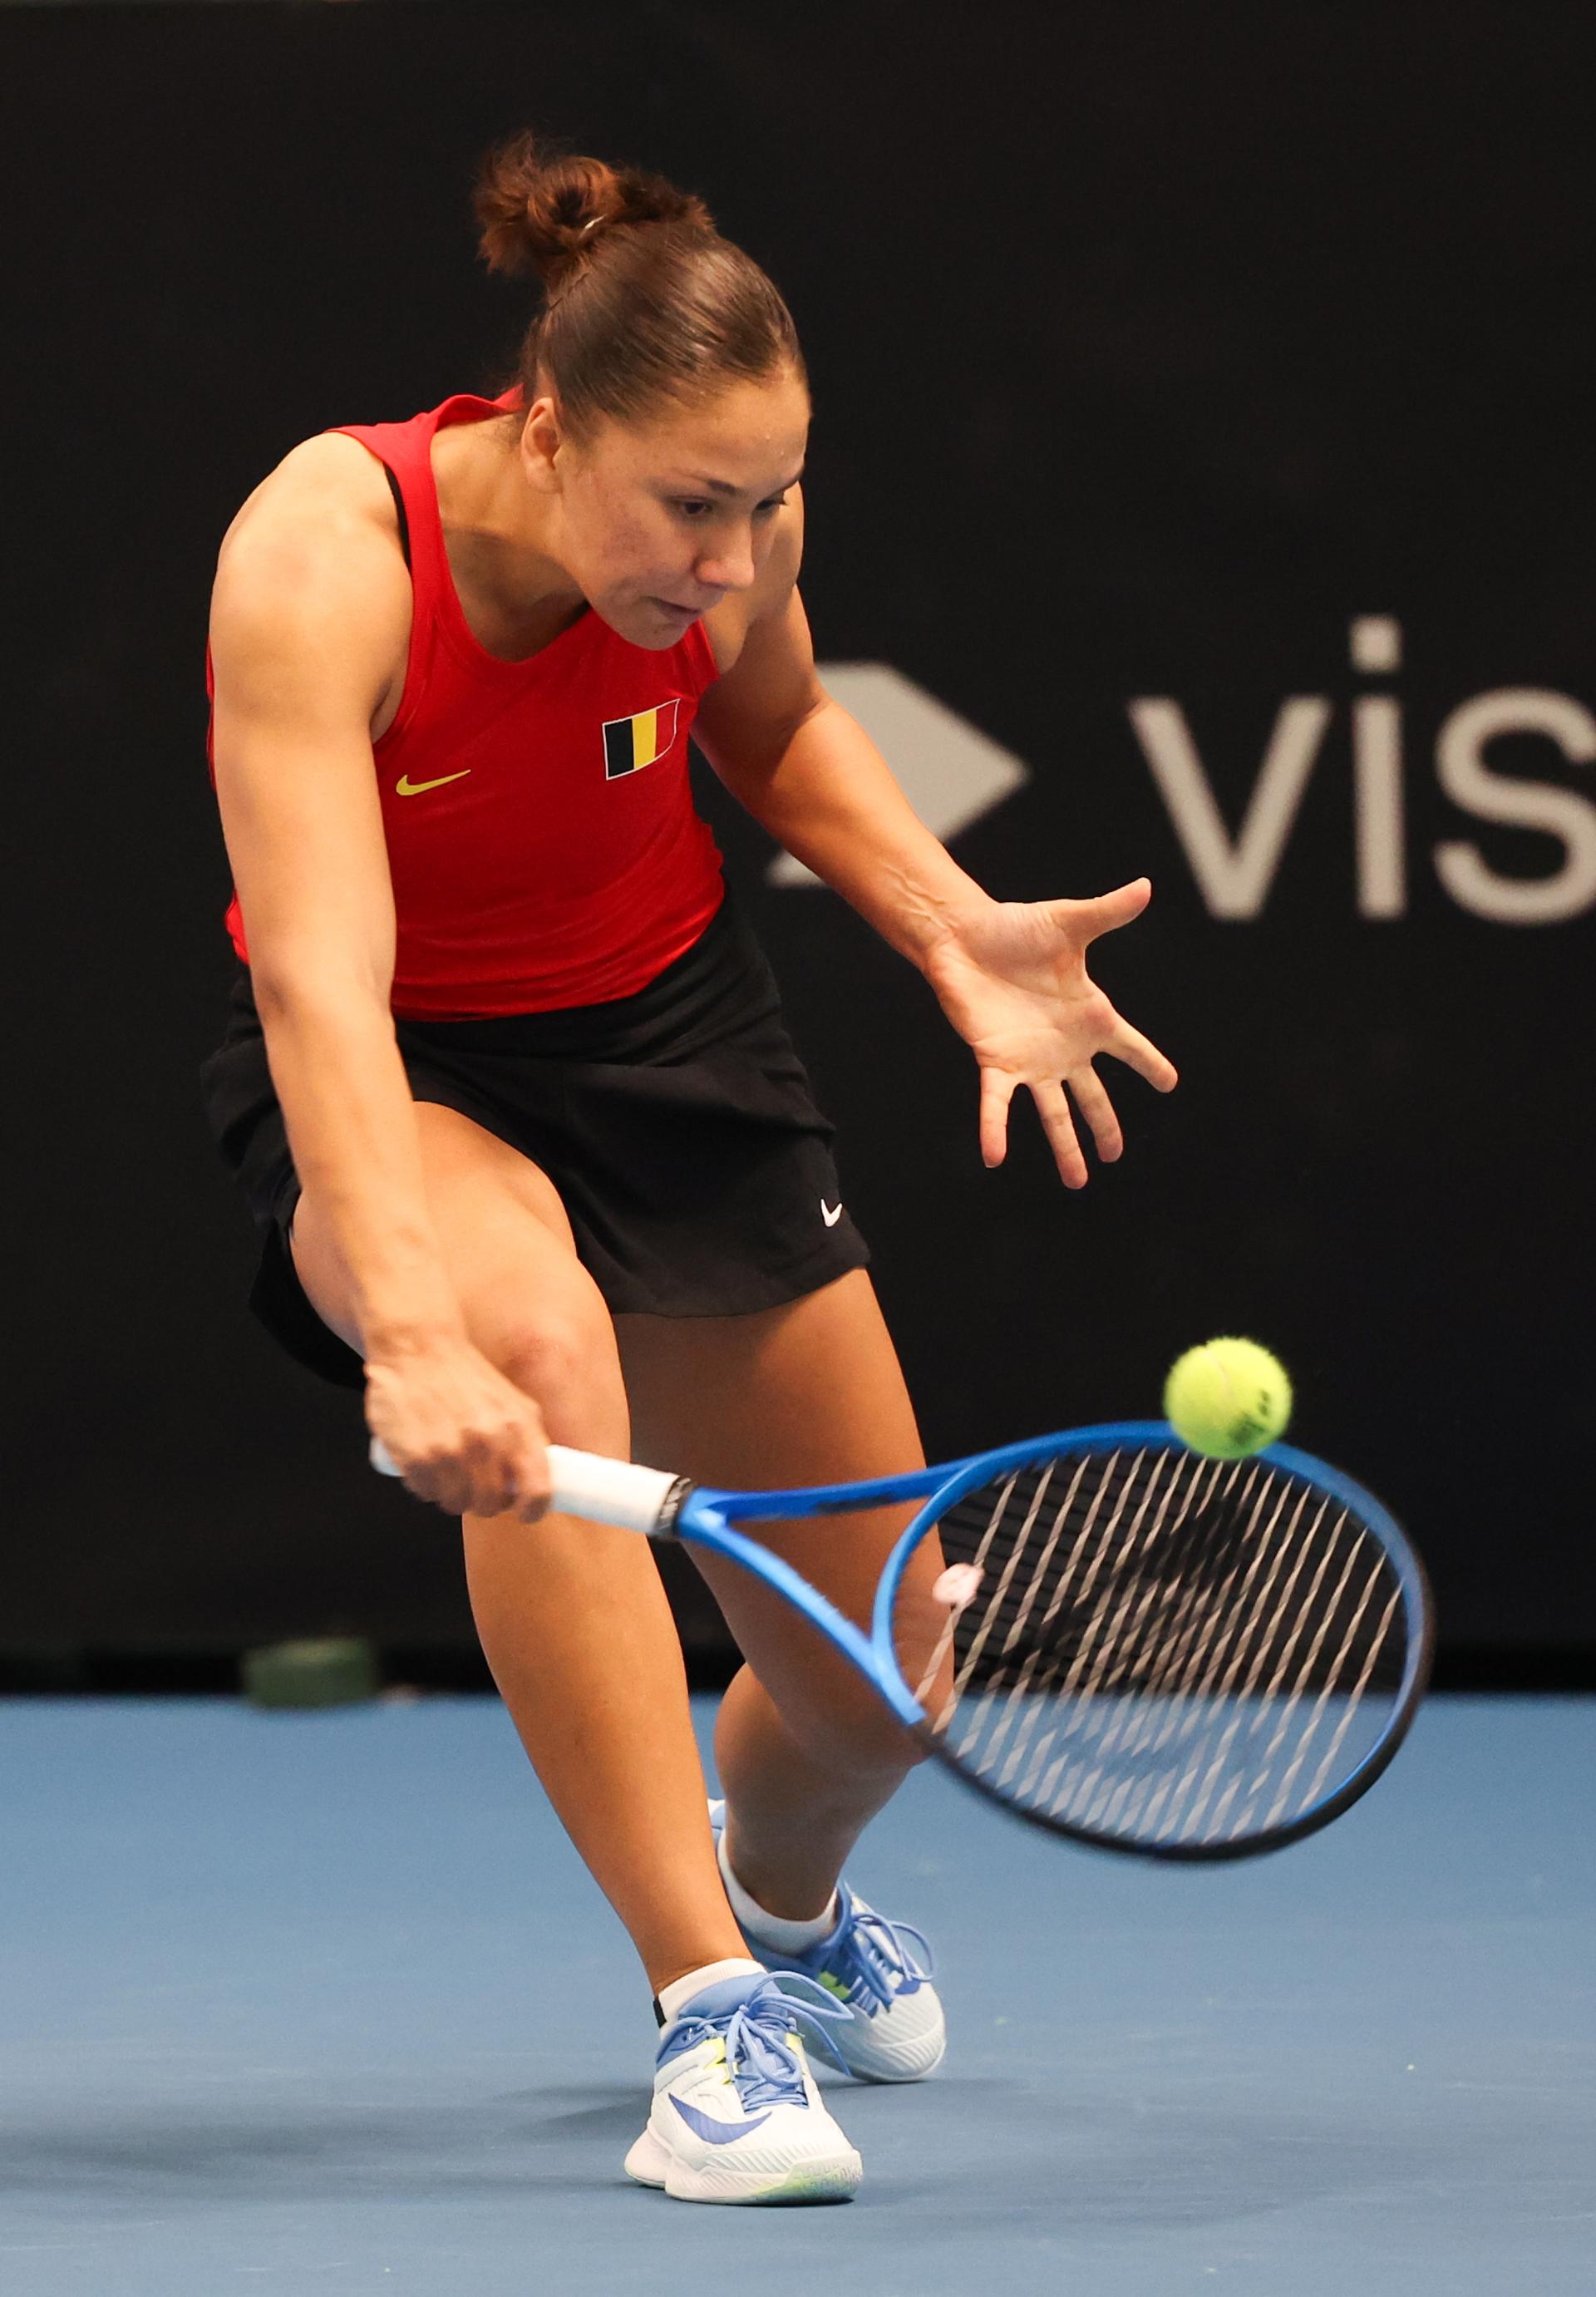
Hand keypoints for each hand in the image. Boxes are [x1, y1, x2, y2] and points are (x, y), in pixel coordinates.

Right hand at [364, 1337, 552, 1520]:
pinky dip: (424, 1485)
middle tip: (472, 1483)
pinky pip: (425, 1493)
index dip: (531, 1510)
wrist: (419, 1348)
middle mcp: (488, 1442)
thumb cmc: (466, 1378)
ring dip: (450, 1494)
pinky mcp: (418, 1457)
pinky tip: (423, 1462)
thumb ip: (527, 1441)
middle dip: (482, 1501)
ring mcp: (452, 1451)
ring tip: (445, 1468)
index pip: (538, 1491)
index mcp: (519, 1428)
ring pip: (456, 1504)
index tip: (524, 1513)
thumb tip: (540, 1483)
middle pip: (491, 1505)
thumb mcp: (512, 1403)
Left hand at [923, 878, 1176, 1186]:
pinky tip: (994, 1156)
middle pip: (1092, 1095)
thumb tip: (1145, 886)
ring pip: (1053, 1112)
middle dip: (1105, 1127)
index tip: (1170, 1084)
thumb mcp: (1069, 922)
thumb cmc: (1016, 928)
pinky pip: (997, 1103)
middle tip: (1115, 1156)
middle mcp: (1063, 1045)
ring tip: (1077, 1181)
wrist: (964, 935)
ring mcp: (1030, 1058)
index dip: (1149, 1065)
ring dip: (1065, 1147)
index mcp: (1089, 1015)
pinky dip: (995, 1129)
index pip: (1130, 1046)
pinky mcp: (994, 1061)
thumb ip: (1107, 913)